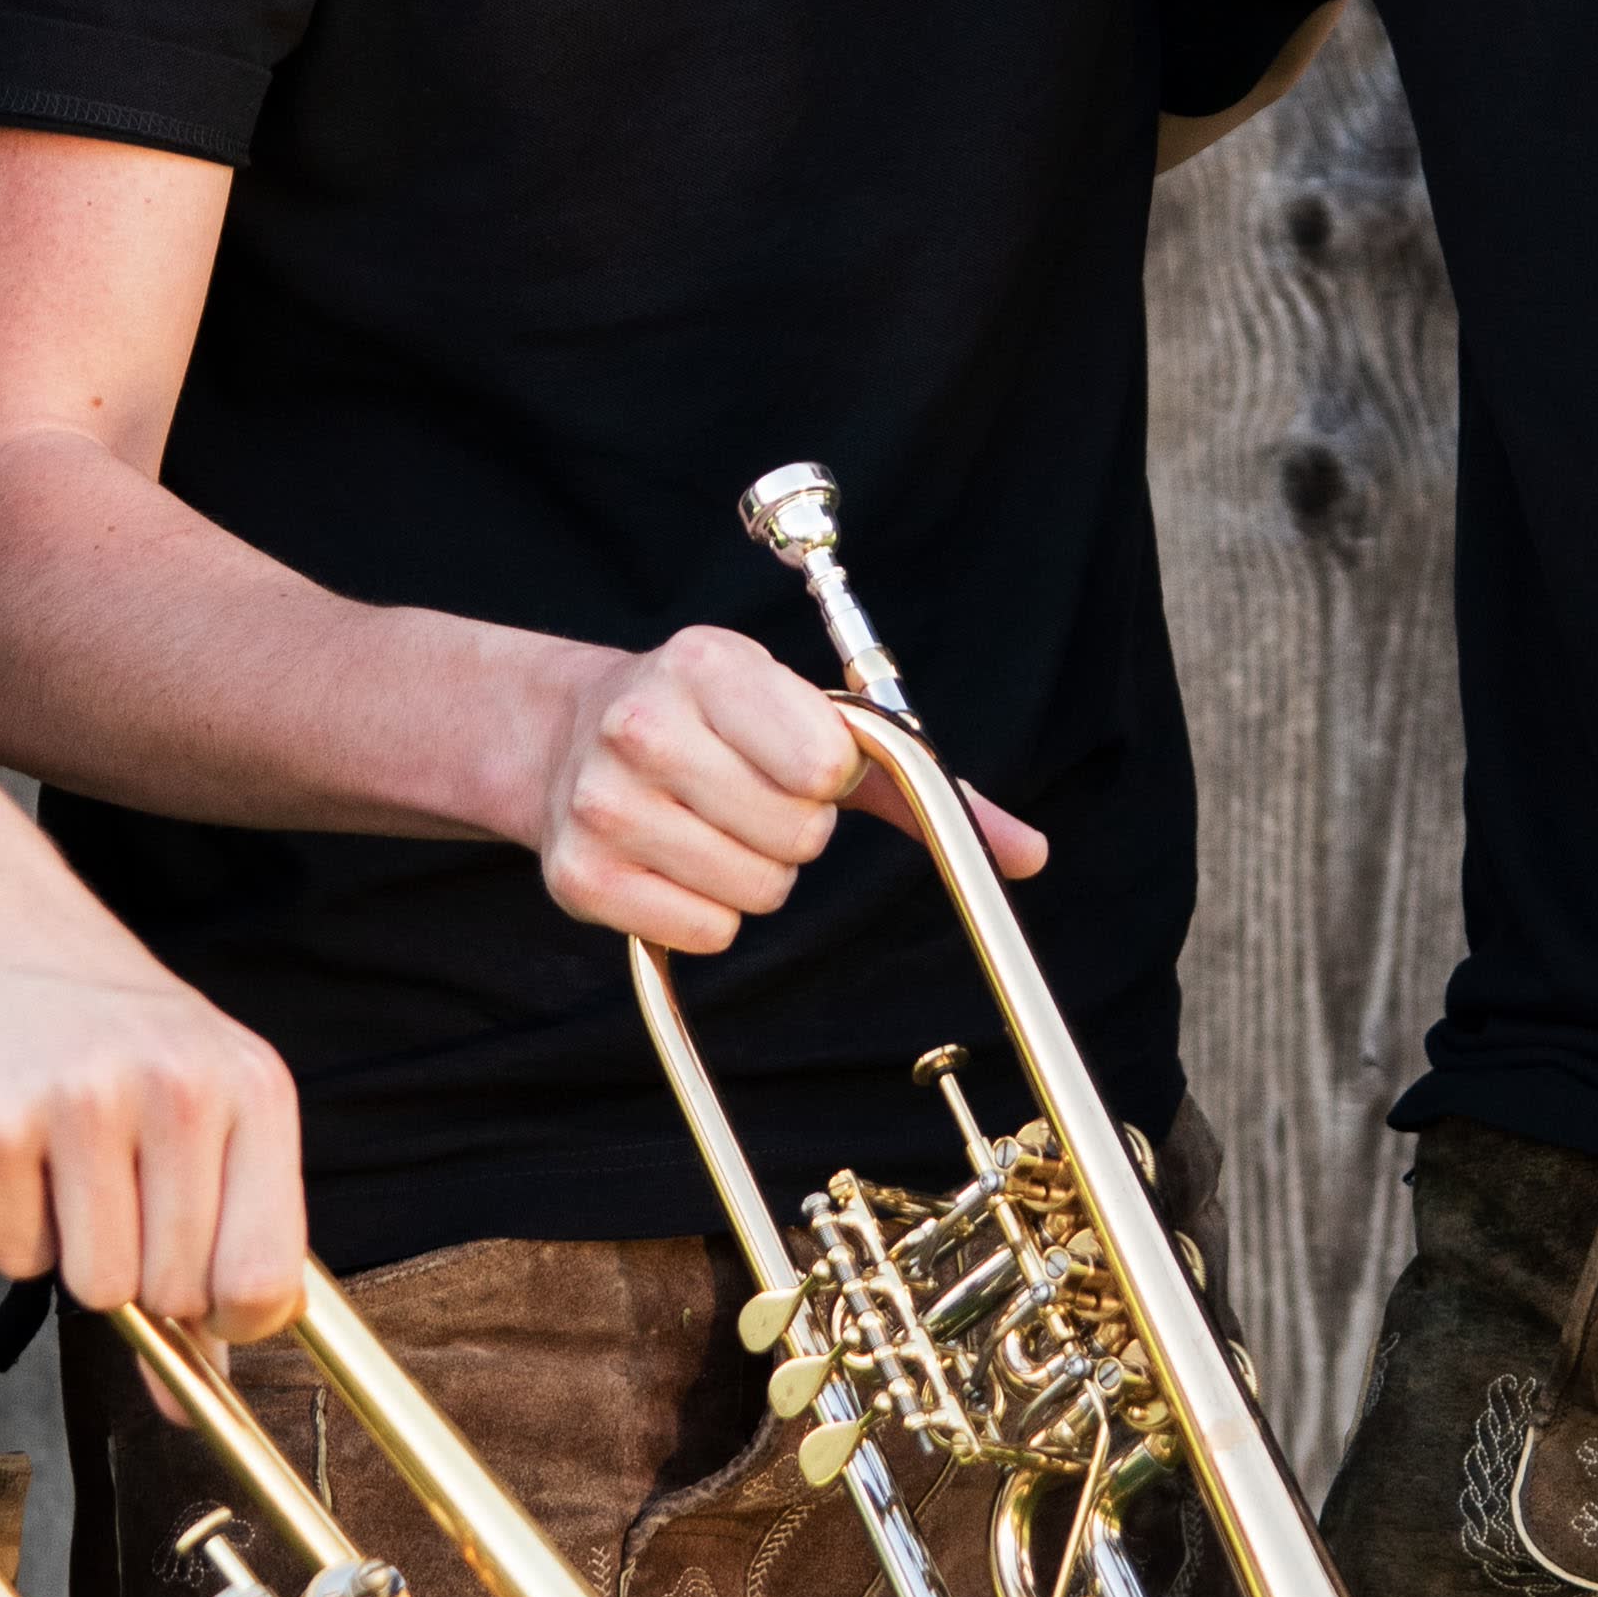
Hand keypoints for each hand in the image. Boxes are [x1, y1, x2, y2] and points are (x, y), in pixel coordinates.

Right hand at [0, 924, 309, 1334]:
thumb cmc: (104, 1028)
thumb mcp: (201, 1100)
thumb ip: (224, 1239)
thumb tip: (201, 1399)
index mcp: (253, 1087)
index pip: (267, 1278)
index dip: (229, 1319)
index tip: (201, 1300)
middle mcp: (179, 1089)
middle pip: (173, 1295)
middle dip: (140, 1272)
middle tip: (115, 1191)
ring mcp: (85, 1103)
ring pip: (95, 1288)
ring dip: (71, 1250)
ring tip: (65, 1163)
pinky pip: (13, 1258)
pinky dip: (8, 1226)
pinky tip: (15, 1150)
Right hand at [531, 625, 1049, 946]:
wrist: (570, 734)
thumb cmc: (716, 724)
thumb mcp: (807, 717)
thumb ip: (917, 781)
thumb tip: (1027, 854)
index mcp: (708, 663)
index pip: (826, 763)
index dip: (830, 778)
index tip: (800, 760)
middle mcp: (643, 725)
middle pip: (796, 837)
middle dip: (794, 831)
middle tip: (751, 796)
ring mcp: (602, 803)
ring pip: (756, 893)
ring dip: (755, 875)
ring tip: (713, 825)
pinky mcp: (580, 877)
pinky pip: (705, 932)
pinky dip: (708, 915)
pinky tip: (677, 863)